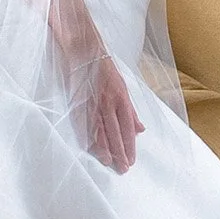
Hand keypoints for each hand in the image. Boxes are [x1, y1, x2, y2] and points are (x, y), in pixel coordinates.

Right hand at [83, 54, 143, 173]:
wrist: (84, 50)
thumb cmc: (104, 69)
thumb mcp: (123, 88)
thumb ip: (131, 111)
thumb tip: (140, 130)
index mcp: (121, 98)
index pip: (127, 127)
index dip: (129, 145)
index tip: (131, 160)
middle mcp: (108, 101)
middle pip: (114, 132)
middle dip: (119, 152)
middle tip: (122, 168)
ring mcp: (92, 101)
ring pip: (99, 129)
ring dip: (103, 148)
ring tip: (107, 162)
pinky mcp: (78, 100)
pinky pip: (83, 122)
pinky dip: (86, 135)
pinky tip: (89, 148)